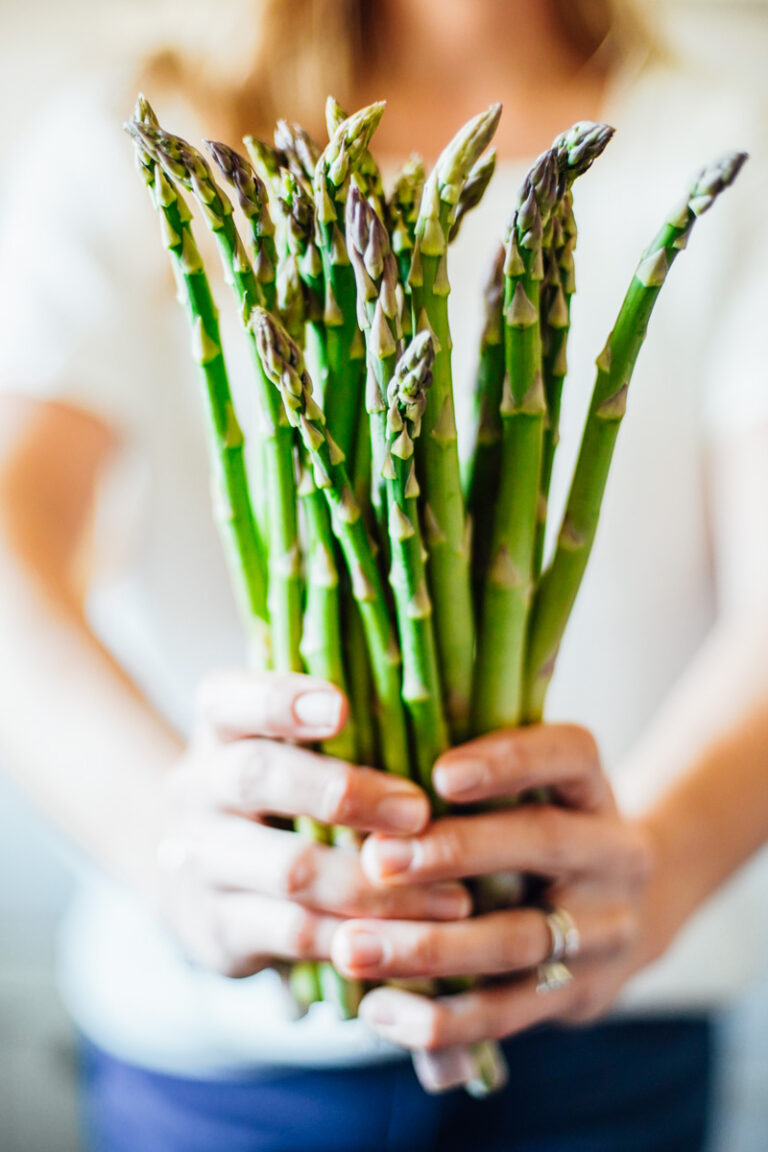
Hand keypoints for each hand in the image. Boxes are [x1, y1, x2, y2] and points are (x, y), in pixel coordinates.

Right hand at [153, 669, 470, 976]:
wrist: (198, 879)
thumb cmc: (280, 790)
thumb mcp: (288, 746)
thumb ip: (343, 727)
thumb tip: (439, 703)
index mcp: (218, 727)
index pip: (231, 698)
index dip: (281, 701)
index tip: (341, 707)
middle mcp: (198, 787)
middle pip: (258, 777)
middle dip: (344, 792)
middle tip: (418, 811)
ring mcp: (200, 861)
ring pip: (289, 869)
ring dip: (375, 884)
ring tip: (449, 895)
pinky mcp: (218, 928)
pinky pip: (295, 932)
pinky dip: (359, 935)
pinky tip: (411, 937)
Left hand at [331, 724, 672, 1049]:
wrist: (631, 911)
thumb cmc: (537, 828)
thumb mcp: (529, 787)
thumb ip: (466, 772)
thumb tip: (368, 741)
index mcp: (591, 787)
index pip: (568, 754)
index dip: (508, 760)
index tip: (439, 773)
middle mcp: (614, 852)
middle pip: (543, 842)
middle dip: (455, 851)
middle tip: (375, 859)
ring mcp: (605, 929)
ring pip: (519, 939)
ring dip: (430, 946)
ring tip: (352, 948)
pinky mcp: (581, 996)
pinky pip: (510, 1011)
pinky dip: (441, 1018)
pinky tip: (378, 1010)